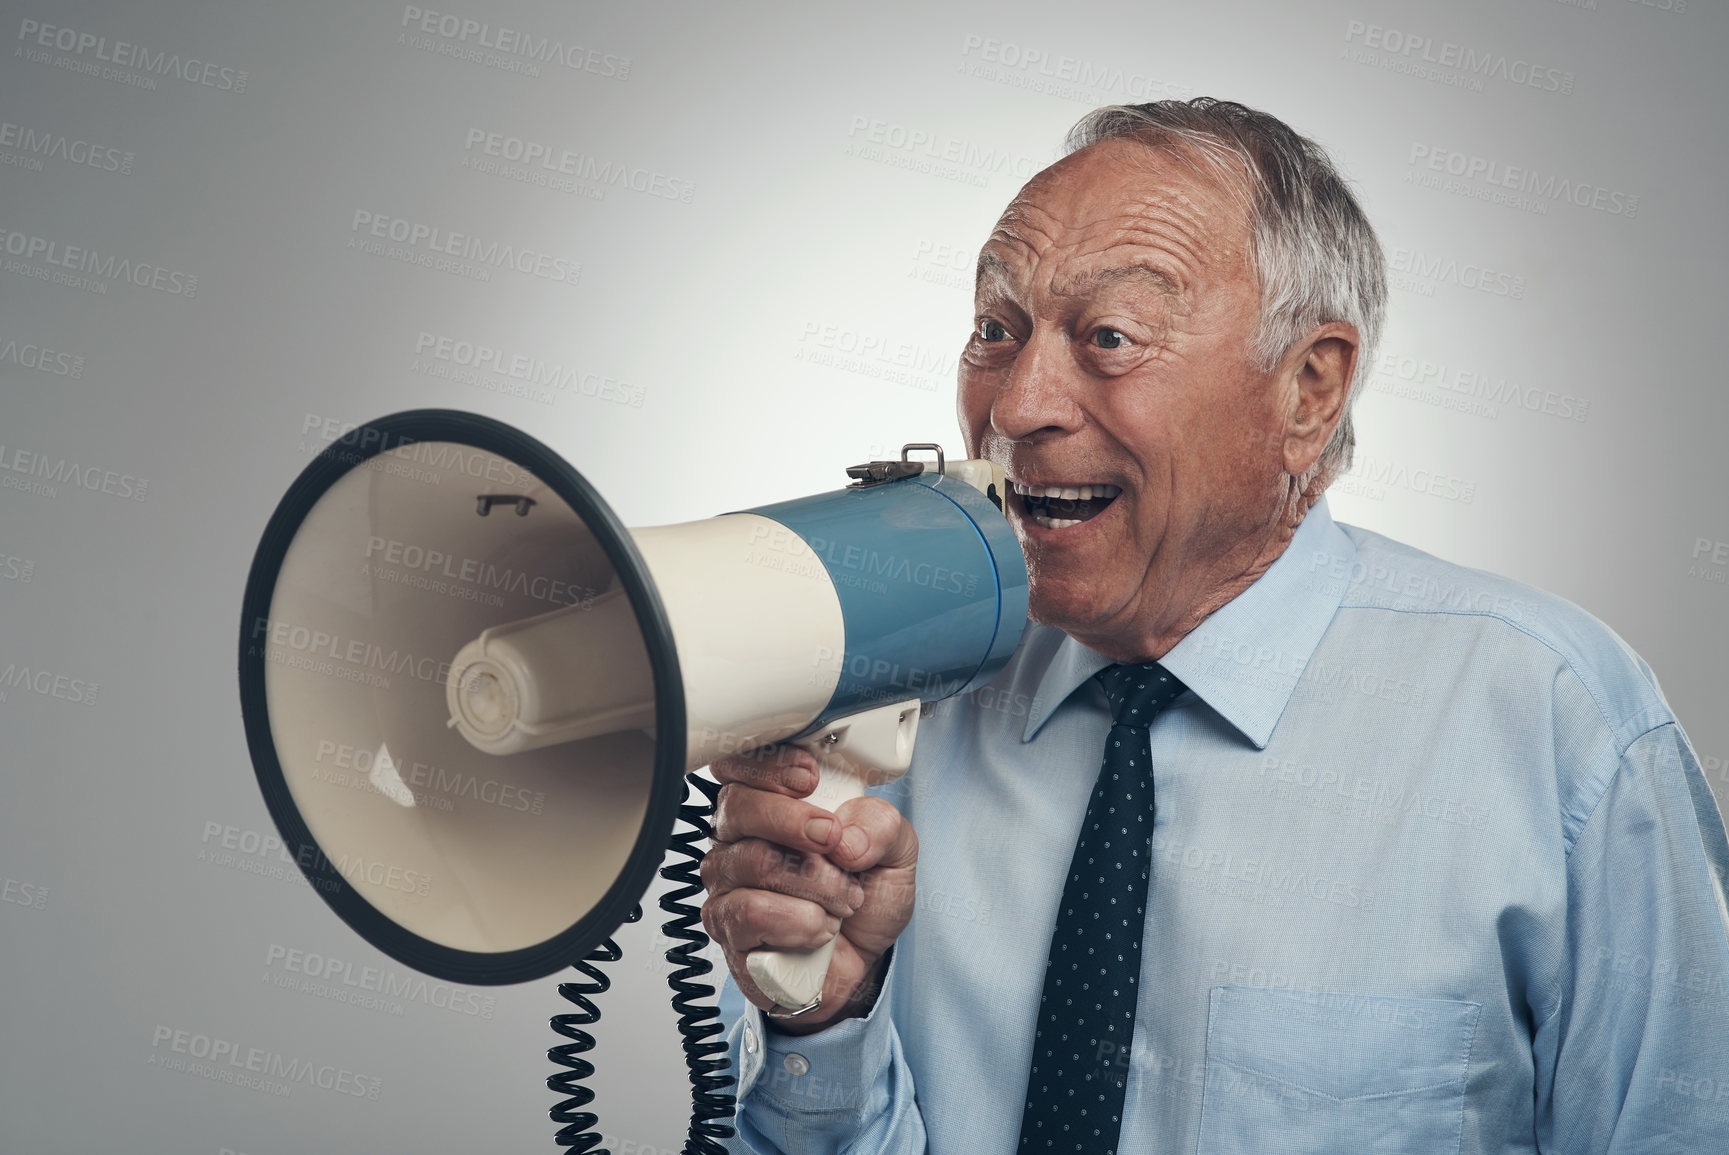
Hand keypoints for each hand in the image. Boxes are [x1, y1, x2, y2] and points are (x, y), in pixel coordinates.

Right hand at [700, 743, 918, 1034]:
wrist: (860, 962)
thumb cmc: (863, 897)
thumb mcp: (895, 850)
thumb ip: (881, 824)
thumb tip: (847, 835)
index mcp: (771, 802)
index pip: (741, 763)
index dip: (768, 763)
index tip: (808, 777)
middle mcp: (739, 837)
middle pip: (741, 806)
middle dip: (797, 823)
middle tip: (836, 843)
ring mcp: (727, 882)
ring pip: (754, 861)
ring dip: (815, 882)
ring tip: (844, 899)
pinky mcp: (726, 927)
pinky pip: (750, 912)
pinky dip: (798, 921)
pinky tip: (820, 928)